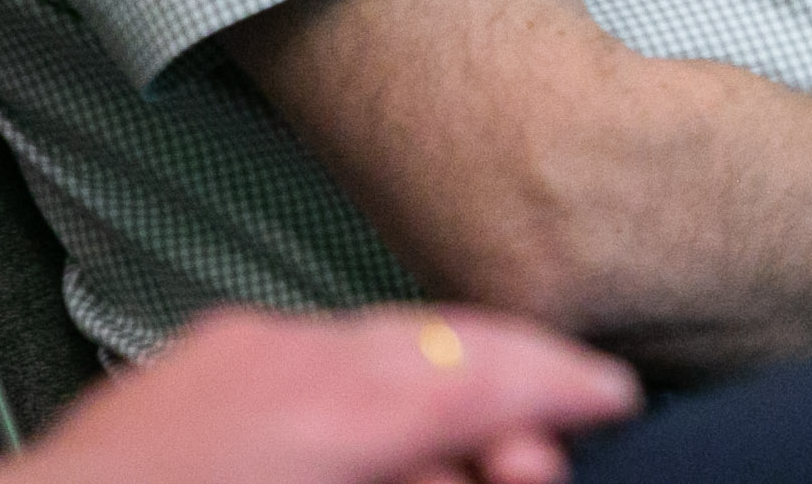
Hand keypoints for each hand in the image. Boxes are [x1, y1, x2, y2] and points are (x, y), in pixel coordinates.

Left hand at [0, 306, 639, 483]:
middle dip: (506, 399)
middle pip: (446, 344)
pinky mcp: (201, 362)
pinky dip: (367, 394)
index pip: (490, 368)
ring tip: (452, 468)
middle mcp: (291, 358)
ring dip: (436, 399)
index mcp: (333, 412)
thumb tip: (508, 466)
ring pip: (385, 345)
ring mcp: (239, 350)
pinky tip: (370, 450)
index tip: (611, 397)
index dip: (568, 382)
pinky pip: (320, 357)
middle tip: (529, 464)